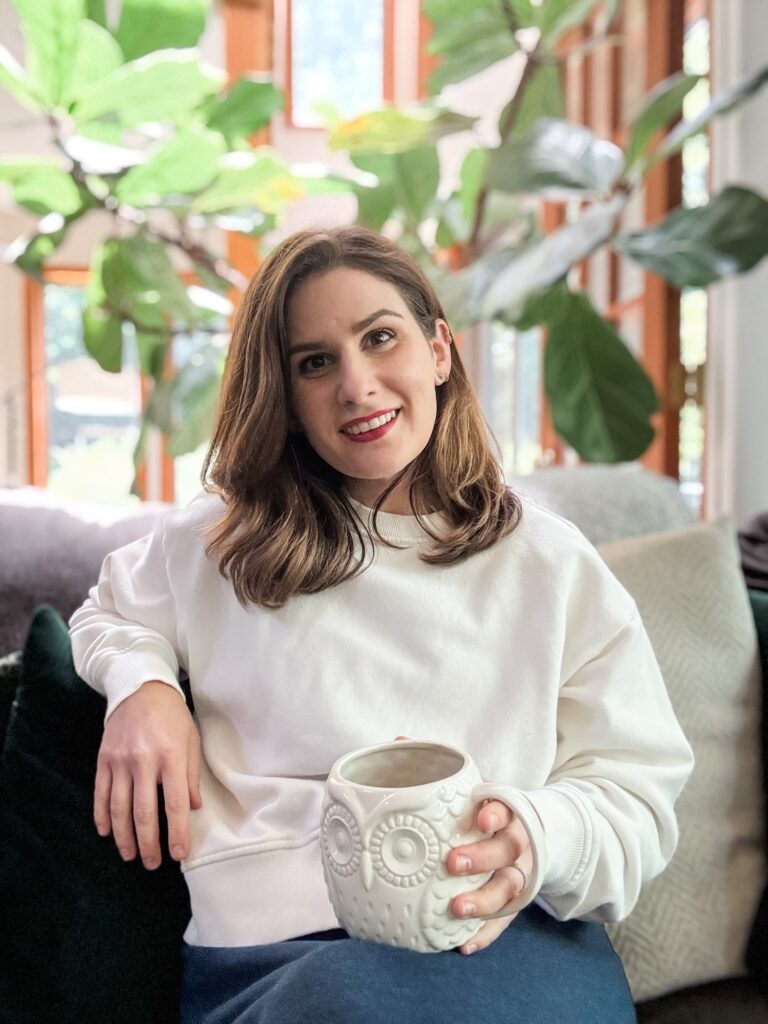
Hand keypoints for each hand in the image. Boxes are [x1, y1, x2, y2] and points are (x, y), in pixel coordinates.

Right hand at [94, 680, 201, 869]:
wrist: (140, 687)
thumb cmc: (172, 715)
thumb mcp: (191, 740)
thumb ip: (192, 775)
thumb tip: (193, 807)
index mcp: (171, 756)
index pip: (174, 803)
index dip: (177, 832)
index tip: (178, 854)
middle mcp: (144, 761)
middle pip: (144, 812)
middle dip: (149, 843)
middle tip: (153, 863)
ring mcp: (120, 761)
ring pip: (119, 808)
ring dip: (124, 837)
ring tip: (130, 855)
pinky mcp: (104, 759)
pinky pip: (101, 794)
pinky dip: (103, 816)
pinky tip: (107, 832)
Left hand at [446, 799, 532, 955]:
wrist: (524, 836)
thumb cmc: (484, 819)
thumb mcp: (476, 806)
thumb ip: (452, 807)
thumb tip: (399, 805)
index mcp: (507, 815)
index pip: (506, 809)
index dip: (496, 815)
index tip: (482, 821)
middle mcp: (517, 842)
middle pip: (507, 849)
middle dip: (481, 858)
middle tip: (453, 863)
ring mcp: (520, 871)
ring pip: (509, 885)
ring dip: (484, 900)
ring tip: (458, 908)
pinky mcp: (517, 900)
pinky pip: (504, 919)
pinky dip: (486, 932)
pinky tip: (466, 944)